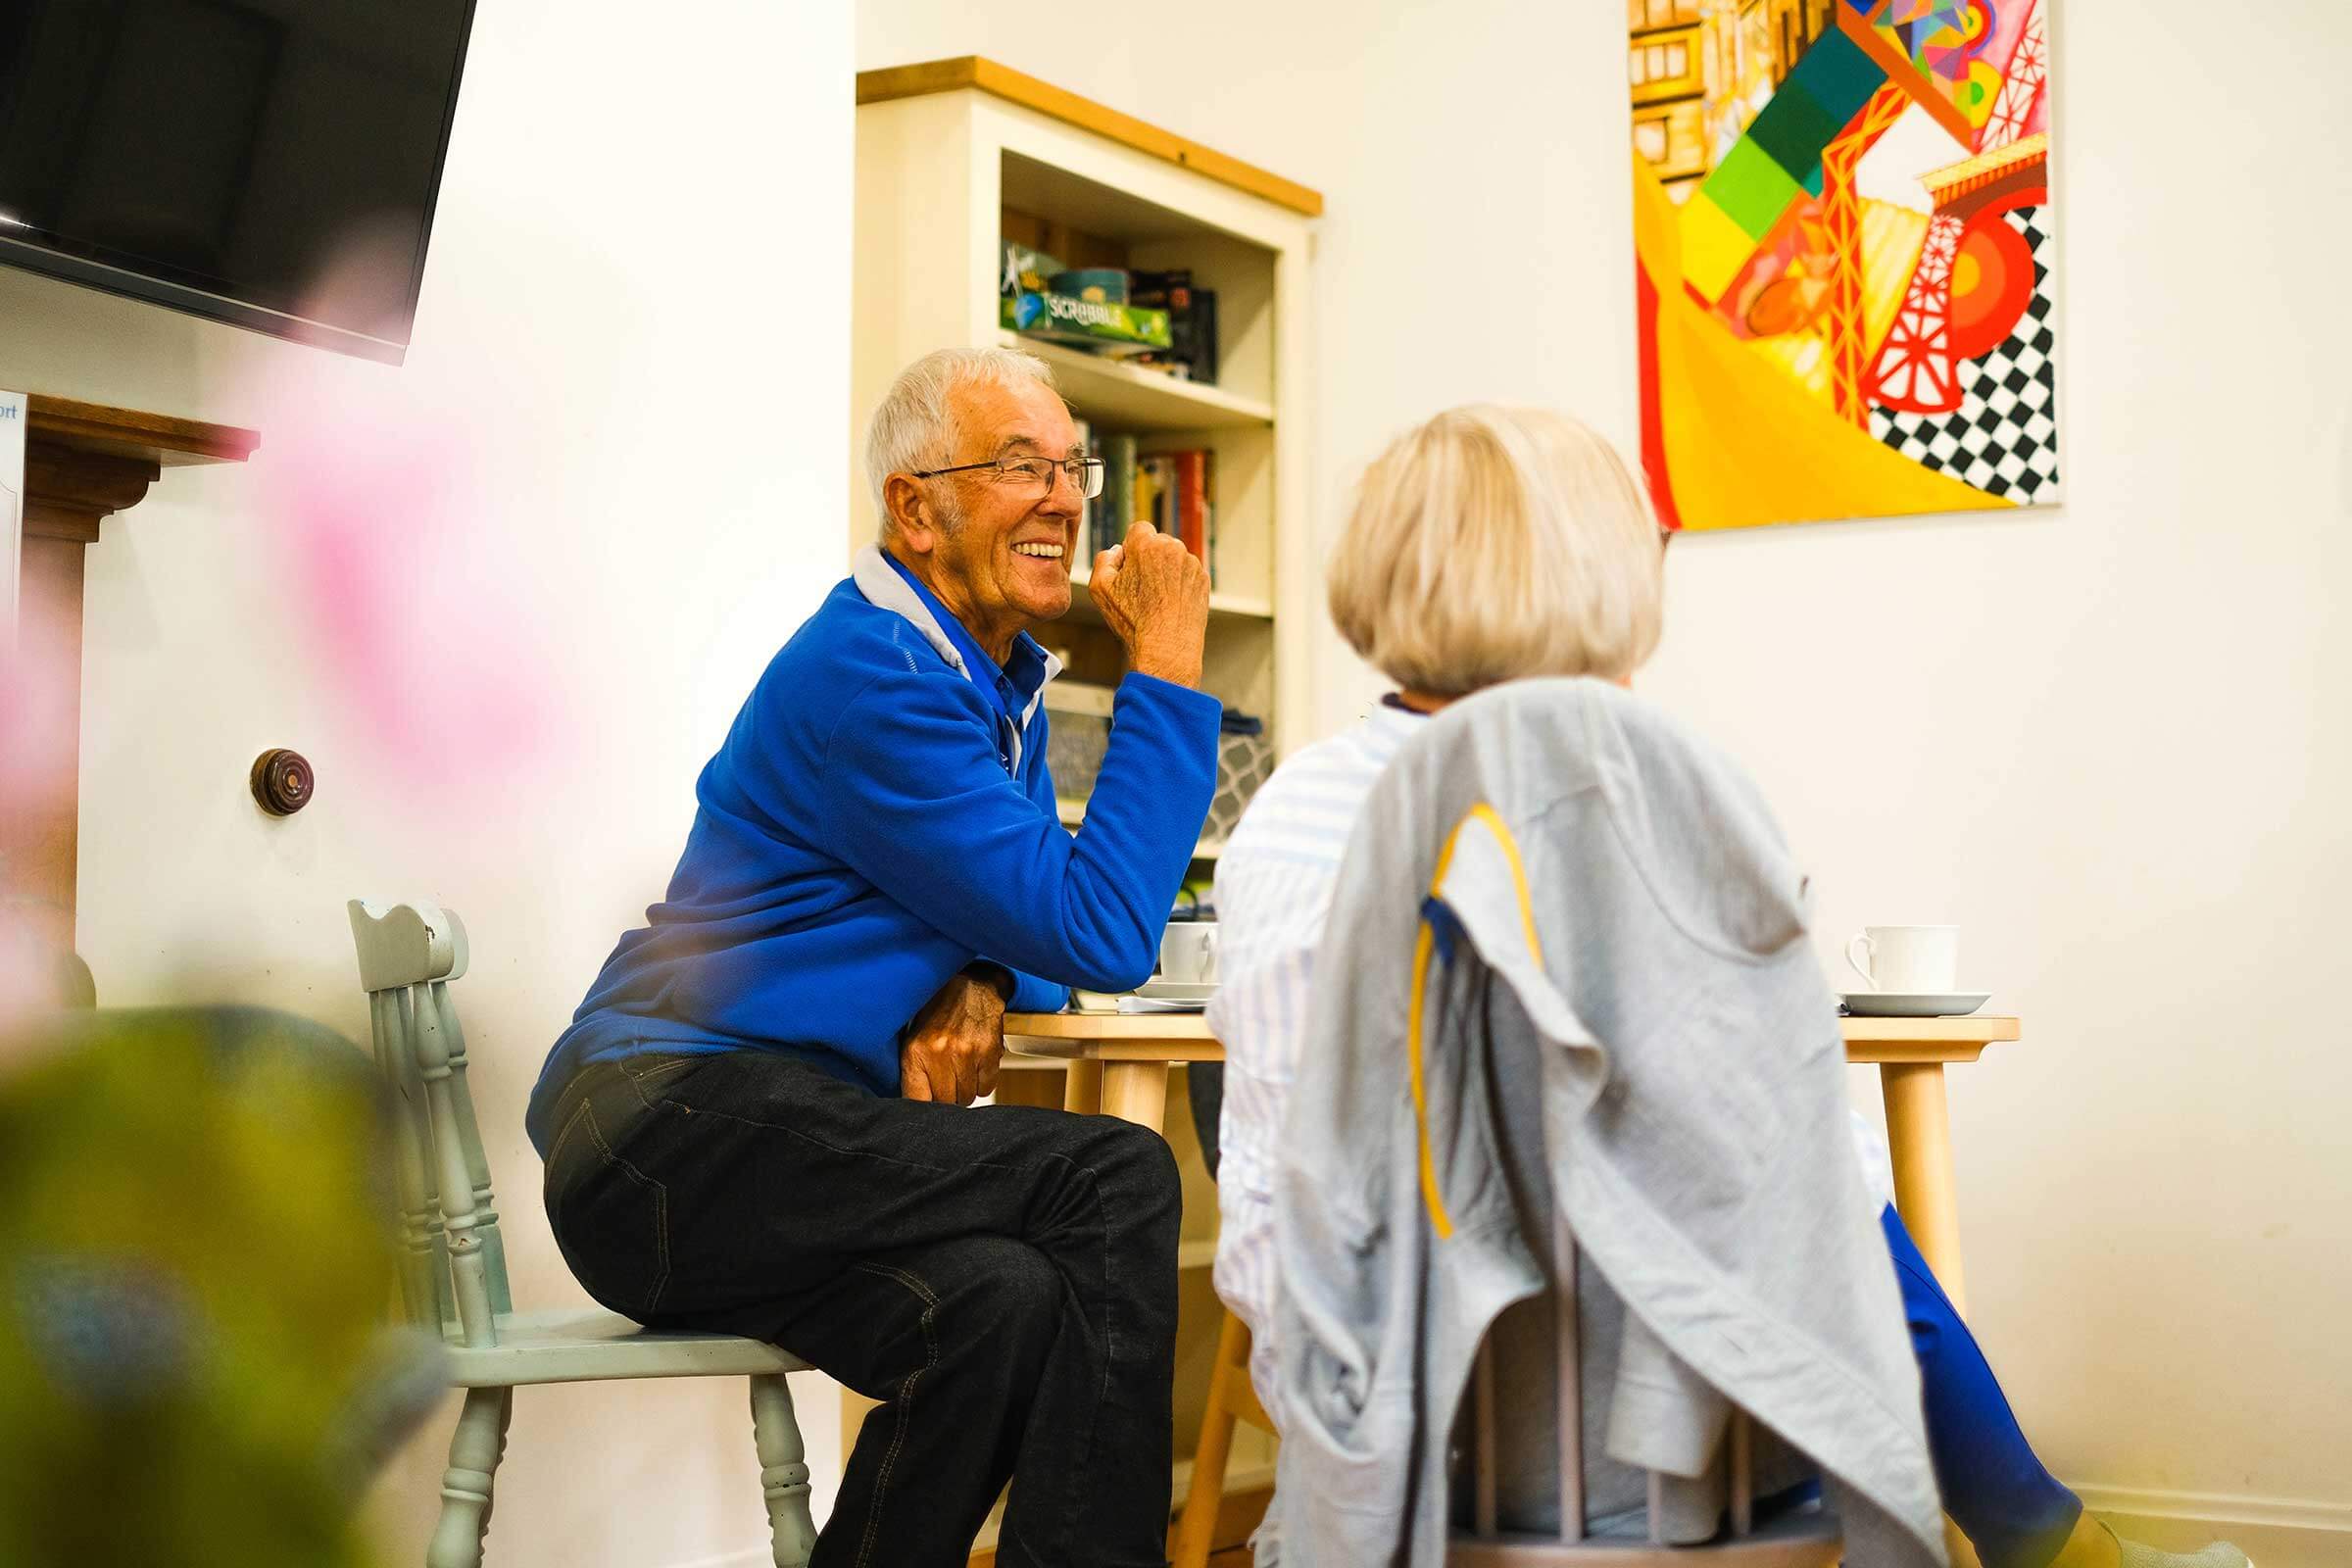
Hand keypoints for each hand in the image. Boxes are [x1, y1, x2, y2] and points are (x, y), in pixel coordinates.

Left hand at [899, 973, 1005, 1104]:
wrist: (972, 985)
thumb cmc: (940, 1011)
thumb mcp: (914, 1037)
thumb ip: (913, 1071)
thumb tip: (914, 1105)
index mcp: (916, 1051)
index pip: (916, 1101)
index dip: (924, 1108)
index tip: (928, 1105)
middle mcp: (940, 1053)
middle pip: (945, 1102)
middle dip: (946, 1095)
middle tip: (946, 1079)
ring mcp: (967, 1053)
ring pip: (967, 1097)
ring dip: (965, 1088)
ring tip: (961, 1068)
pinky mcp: (989, 1052)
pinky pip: (986, 1087)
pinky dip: (982, 1081)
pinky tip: (975, 1064)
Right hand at [1089, 520, 1208, 687]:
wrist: (1167, 646)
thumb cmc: (1132, 619)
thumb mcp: (1100, 588)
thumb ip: (1104, 560)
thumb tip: (1117, 550)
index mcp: (1146, 544)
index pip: (1138, 530)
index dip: (1131, 549)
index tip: (1130, 569)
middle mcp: (1172, 547)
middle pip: (1158, 543)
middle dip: (1150, 558)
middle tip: (1142, 587)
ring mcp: (1191, 563)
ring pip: (1174, 558)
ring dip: (1166, 570)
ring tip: (1158, 599)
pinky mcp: (1203, 578)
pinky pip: (1188, 573)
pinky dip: (1180, 583)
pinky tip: (1171, 603)